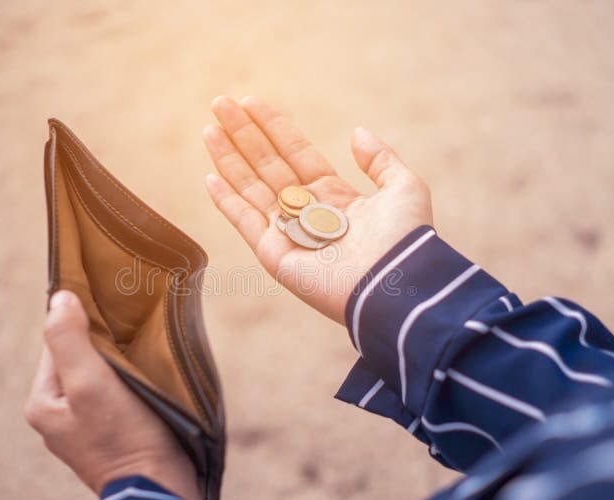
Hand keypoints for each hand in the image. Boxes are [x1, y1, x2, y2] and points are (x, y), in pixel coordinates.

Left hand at [24, 290, 202, 499]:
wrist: (158, 488)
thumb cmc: (123, 437)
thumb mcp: (90, 383)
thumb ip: (69, 340)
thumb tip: (59, 297)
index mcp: (41, 402)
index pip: (57, 344)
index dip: (84, 326)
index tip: (114, 319)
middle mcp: (56, 415)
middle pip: (78, 359)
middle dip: (102, 345)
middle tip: (132, 338)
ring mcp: (83, 427)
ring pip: (98, 376)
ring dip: (118, 363)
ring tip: (141, 358)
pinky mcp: (109, 433)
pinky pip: (113, 395)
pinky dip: (128, 383)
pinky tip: (146, 380)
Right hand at [202, 96, 432, 323]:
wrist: (395, 283)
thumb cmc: (404, 238)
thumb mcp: (404, 187)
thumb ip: (380, 159)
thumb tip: (357, 133)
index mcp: (336, 197)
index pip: (296, 153)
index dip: (274, 128)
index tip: (250, 102)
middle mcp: (308, 213)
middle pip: (268, 165)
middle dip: (244, 135)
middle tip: (220, 103)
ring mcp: (288, 234)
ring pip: (251, 188)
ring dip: (228, 159)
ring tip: (208, 128)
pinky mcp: (275, 255)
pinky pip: (245, 222)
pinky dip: (226, 201)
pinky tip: (210, 176)